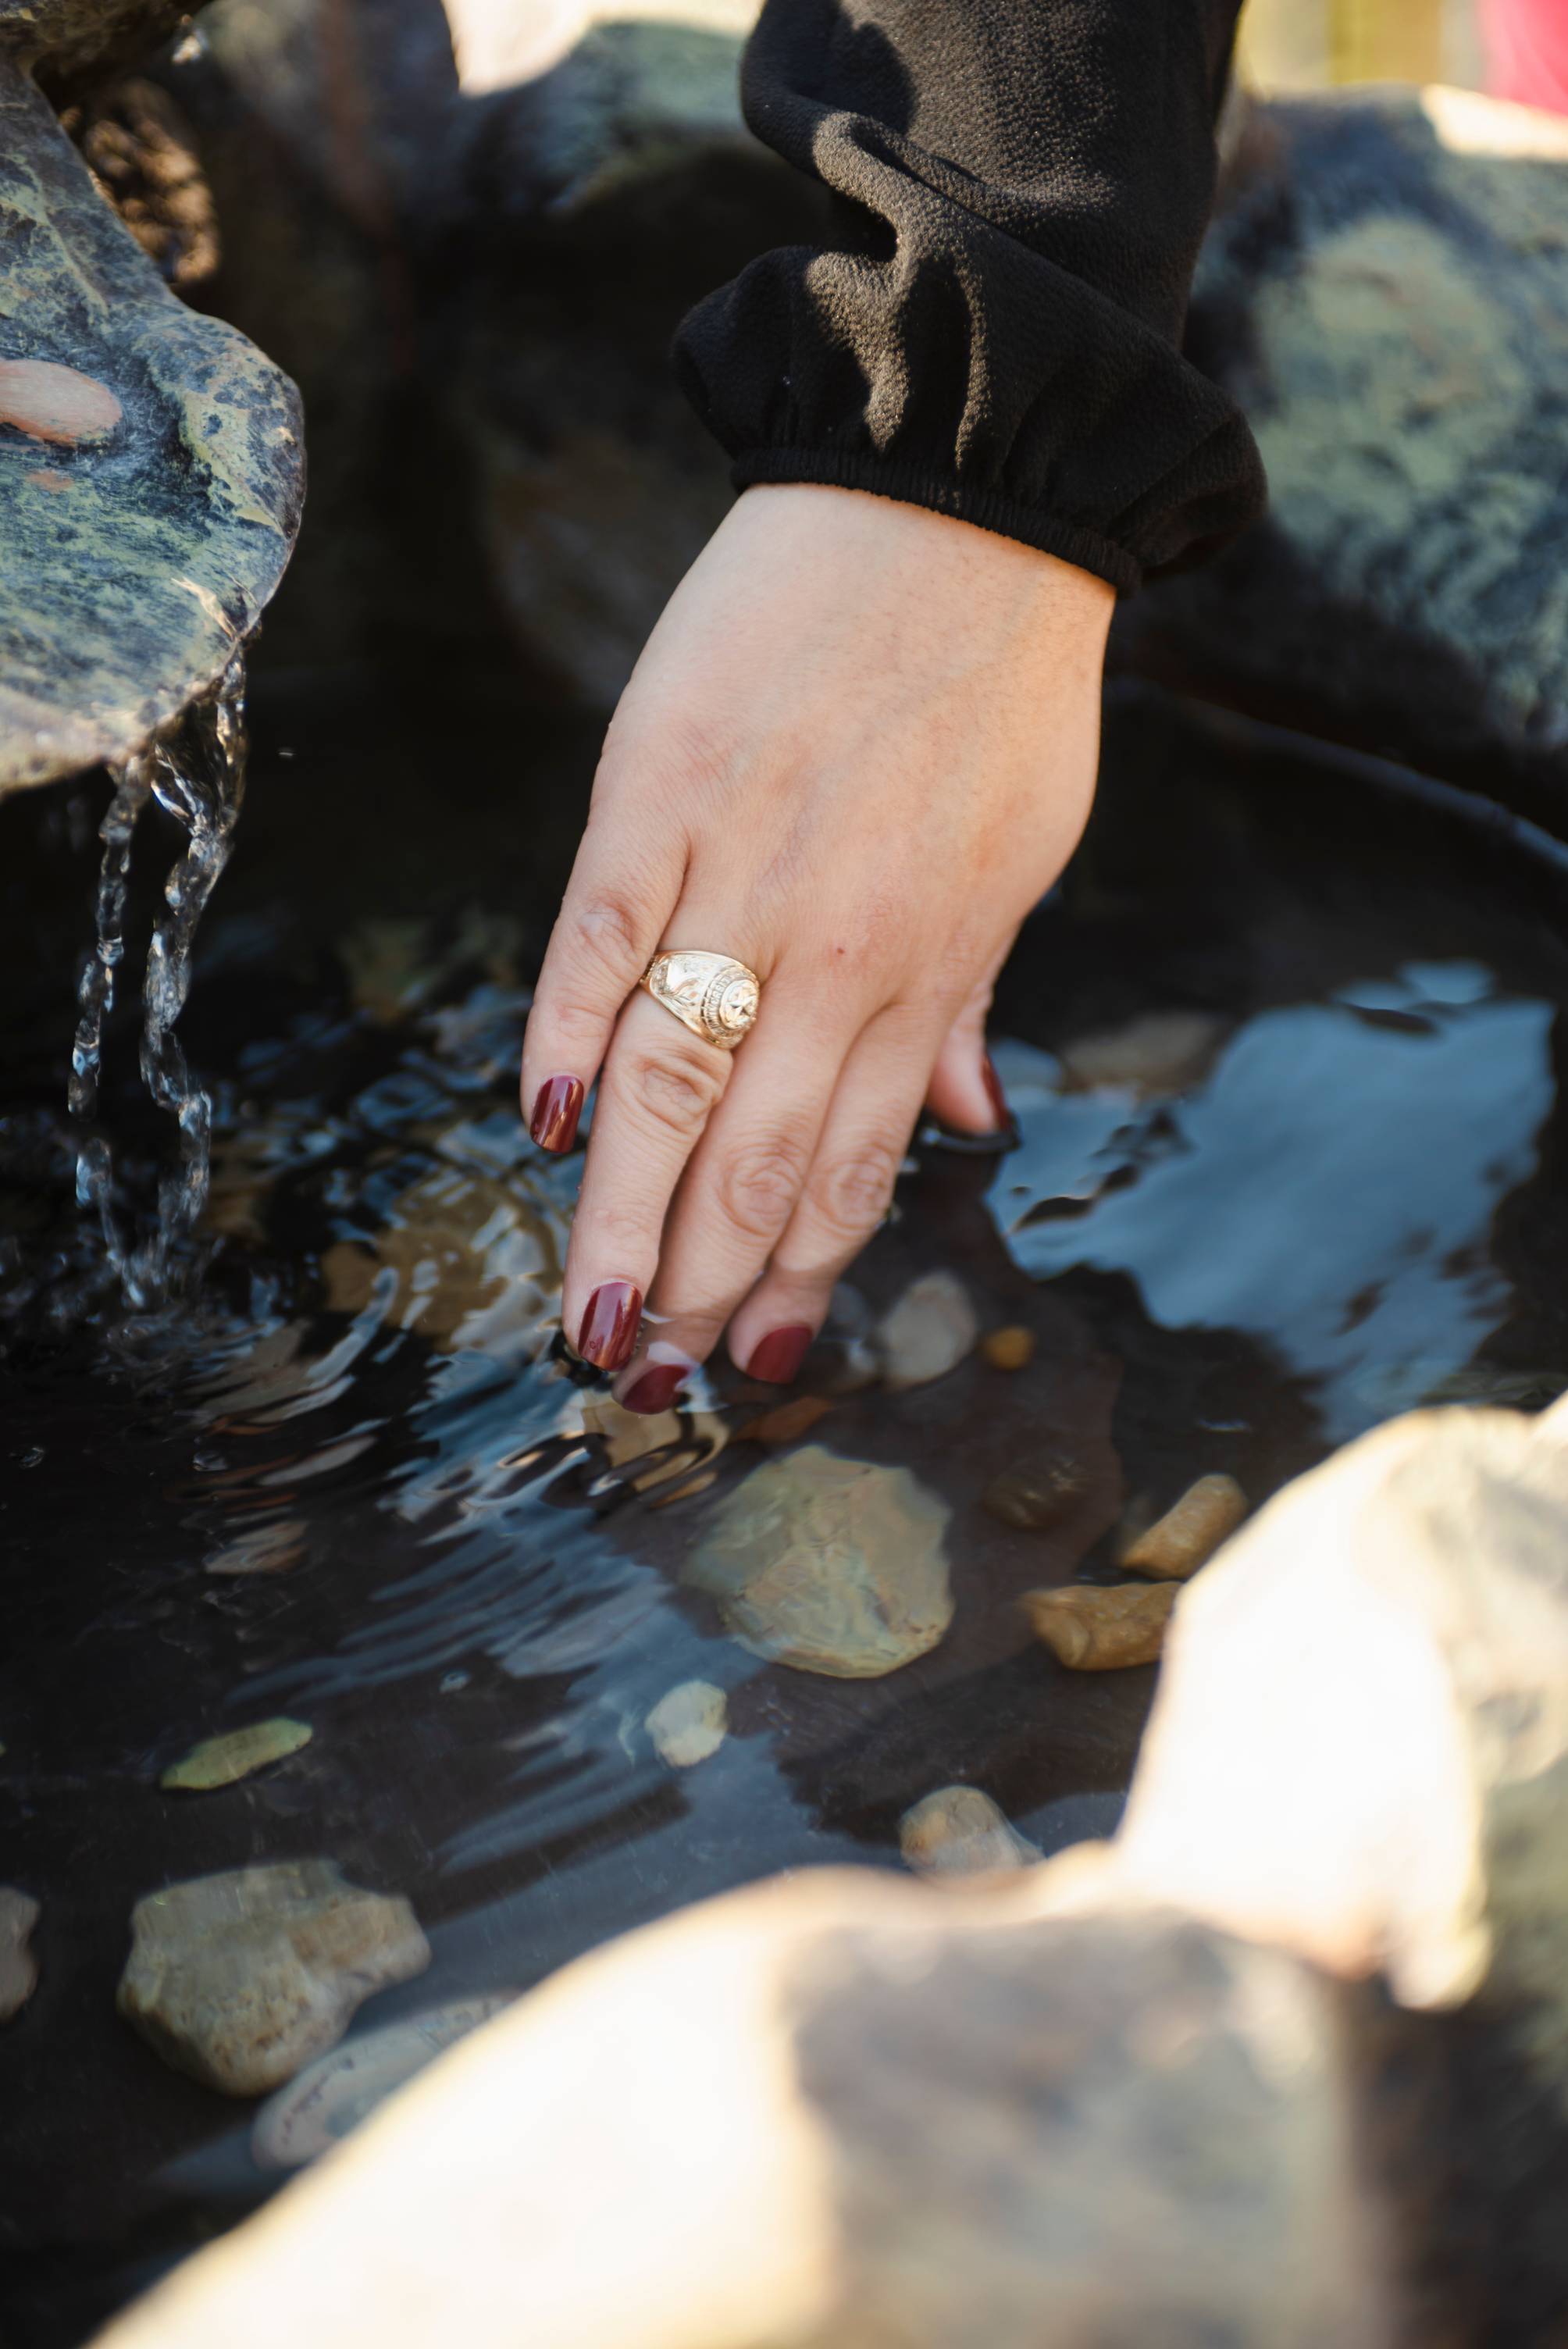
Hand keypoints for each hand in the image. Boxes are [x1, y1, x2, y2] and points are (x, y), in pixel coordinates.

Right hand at [520, 483, 1112, 1406]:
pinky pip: (603, 936)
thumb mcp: (1025, 854)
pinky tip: (550, 1128)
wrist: (957, 496)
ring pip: (671, 1079)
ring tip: (595, 1322)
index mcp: (928, 965)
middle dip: (703, 1287)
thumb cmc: (1000, 684)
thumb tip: (971, 1124)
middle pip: (751, 1153)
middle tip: (652, 1385)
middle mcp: (838, 943)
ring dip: (626, 1216)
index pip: (849, 1162)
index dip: (800, 1275)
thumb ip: (972, 997)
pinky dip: (571, 1030)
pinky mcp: (661, 787)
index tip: (761, 1362)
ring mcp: (743, 866)